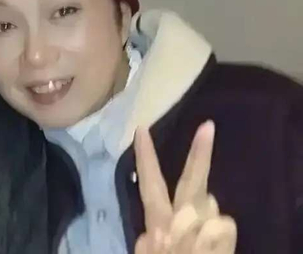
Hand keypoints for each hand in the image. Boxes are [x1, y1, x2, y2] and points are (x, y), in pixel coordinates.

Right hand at [134, 121, 236, 253]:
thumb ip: (151, 238)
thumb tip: (159, 220)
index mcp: (157, 225)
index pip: (150, 184)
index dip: (146, 156)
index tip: (141, 129)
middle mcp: (178, 223)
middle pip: (191, 182)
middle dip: (199, 154)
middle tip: (208, 126)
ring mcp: (201, 232)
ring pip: (213, 210)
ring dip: (210, 222)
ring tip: (200, 244)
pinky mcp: (219, 242)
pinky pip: (226, 226)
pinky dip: (224, 237)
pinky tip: (213, 250)